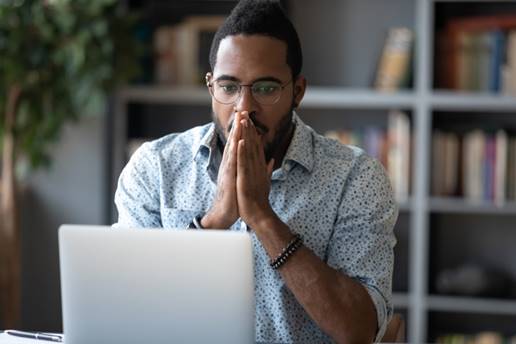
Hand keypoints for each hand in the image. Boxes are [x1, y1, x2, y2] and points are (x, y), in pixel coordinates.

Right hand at [201, 112, 242, 228]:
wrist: (224, 213)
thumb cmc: (233, 198)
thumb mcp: (240, 180)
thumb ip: (243, 169)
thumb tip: (249, 161)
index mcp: (232, 164)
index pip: (237, 144)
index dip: (241, 130)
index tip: (246, 117)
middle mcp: (228, 164)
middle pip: (233, 141)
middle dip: (237, 126)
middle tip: (242, 110)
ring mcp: (227, 170)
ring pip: (232, 148)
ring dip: (236, 134)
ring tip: (240, 120)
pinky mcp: (228, 178)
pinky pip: (232, 162)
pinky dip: (235, 151)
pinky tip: (238, 142)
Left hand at [236, 116, 275, 228]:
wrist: (260, 215)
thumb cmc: (260, 200)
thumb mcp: (264, 182)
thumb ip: (267, 170)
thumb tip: (270, 160)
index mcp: (259, 167)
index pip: (256, 146)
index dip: (252, 132)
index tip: (249, 120)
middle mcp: (257, 166)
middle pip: (253, 144)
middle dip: (249, 128)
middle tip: (245, 113)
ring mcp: (251, 172)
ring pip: (248, 150)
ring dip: (246, 135)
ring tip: (243, 121)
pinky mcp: (245, 178)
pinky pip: (243, 163)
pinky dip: (242, 152)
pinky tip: (240, 141)